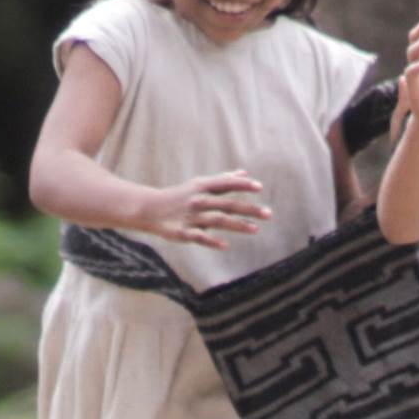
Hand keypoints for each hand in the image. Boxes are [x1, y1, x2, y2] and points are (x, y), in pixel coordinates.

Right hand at [142, 167, 273, 248]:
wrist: (149, 209)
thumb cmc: (180, 195)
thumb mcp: (199, 184)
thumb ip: (223, 180)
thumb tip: (245, 173)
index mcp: (202, 186)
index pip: (225, 184)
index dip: (242, 184)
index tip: (259, 187)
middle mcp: (198, 200)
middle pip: (227, 204)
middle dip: (249, 209)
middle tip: (268, 214)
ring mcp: (191, 217)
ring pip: (218, 220)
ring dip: (238, 225)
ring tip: (256, 229)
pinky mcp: (183, 232)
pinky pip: (199, 237)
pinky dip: (211, 241)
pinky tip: (225, 245)